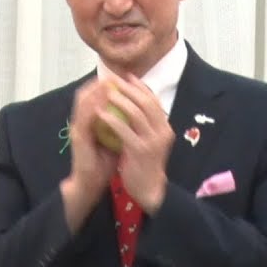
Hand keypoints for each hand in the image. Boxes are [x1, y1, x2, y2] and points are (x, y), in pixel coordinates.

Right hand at [65, 78, 119, 198]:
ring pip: (83, 102)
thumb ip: (124, 125)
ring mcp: (78, 128)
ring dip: (95, 91)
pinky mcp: (78, 138)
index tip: (123, 77)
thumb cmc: (105, 162)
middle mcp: (82, 121)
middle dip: (100, 83)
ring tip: (109, 82)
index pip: (96, 96)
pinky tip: (102, 102)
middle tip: (115, 74)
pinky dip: (92, 108)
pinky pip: (84, 119)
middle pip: (87, 93)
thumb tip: (141, 112)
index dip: (108, 85)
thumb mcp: (117, 139)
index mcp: (91, 120)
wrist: (91, 183)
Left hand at [101, 74, 173, 211]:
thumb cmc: (145, 164)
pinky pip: (125, 130)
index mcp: (165, 127)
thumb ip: (145, 125)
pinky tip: (101, 114)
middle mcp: (163, 131)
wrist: (149, 190)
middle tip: (114, 80)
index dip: (141, 86)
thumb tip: (134, 104)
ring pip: (137, 113)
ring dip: (121, 100)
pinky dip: (113, 120)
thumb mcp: (150, 141)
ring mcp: (153, 141)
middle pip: (147, 102)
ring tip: (107, 93)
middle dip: (129, 88)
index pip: (154, 100)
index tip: (127, 77)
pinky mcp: (141, 151)